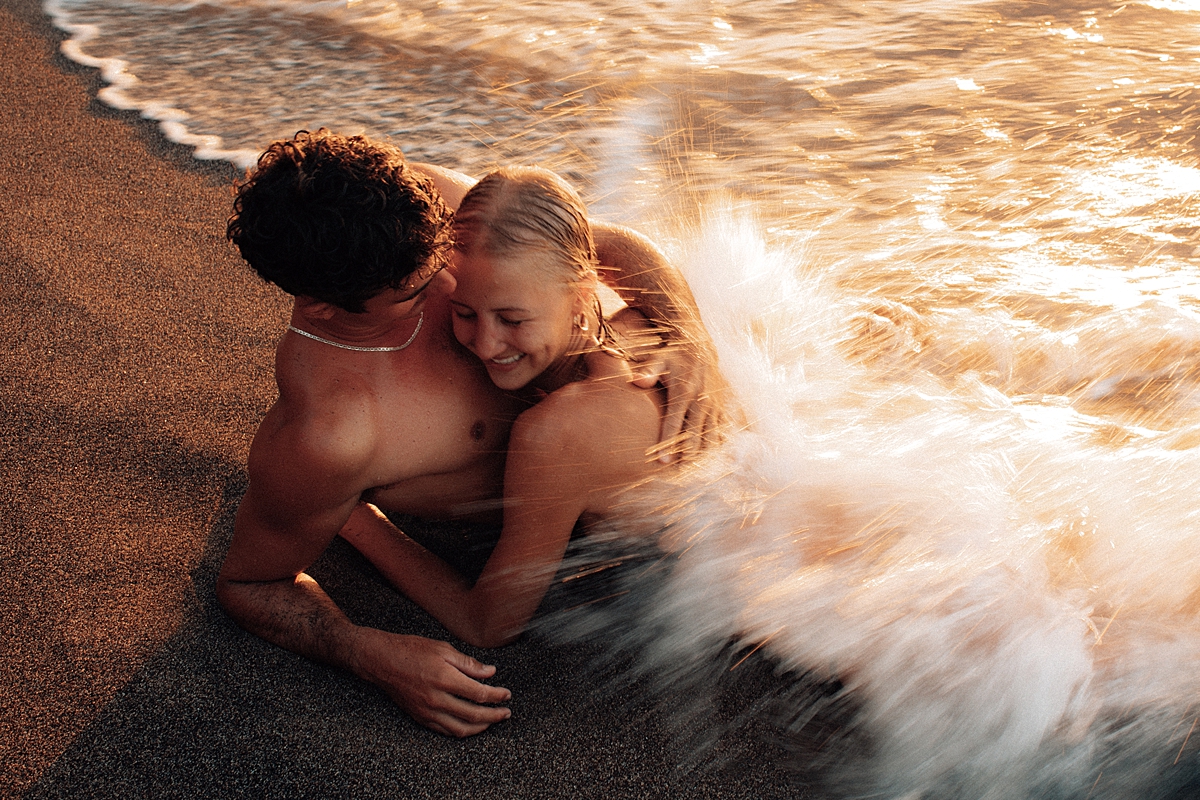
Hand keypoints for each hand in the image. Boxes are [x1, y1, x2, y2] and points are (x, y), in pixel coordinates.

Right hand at [354, 628, 510, 736]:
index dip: (497, 696)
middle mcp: (437, 699)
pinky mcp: (420, 717)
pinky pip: (445, 731)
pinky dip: (461, 731)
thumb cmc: (410, 650)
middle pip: (474, 715)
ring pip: (460, 728)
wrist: (381, 661)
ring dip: (480, 727)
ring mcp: (427, 711)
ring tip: (492, 722)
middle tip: (505, 713)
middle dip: (494, 715)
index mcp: (445, 678)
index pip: (480, 693)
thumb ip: (468, 663)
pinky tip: (470, 726)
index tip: (506, 694)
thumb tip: (490, 672)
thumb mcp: (442, 649)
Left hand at [610, 308, 727, 461]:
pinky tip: (707, 463)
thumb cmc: (673, 357)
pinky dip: (715, 448)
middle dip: (687, 456)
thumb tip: (635, 381)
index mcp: (684, 392)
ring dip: (702, 457)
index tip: (662, 461)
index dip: (668, 442)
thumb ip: (647, 371)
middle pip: (695, 436)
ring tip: (691, 474)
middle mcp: (702, 402)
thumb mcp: (659, 359)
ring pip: (711, 438)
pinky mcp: (721, 409)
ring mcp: (714, 407)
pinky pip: (721, 433)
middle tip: (677, 475)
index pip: (675, 422)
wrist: (700, 347)